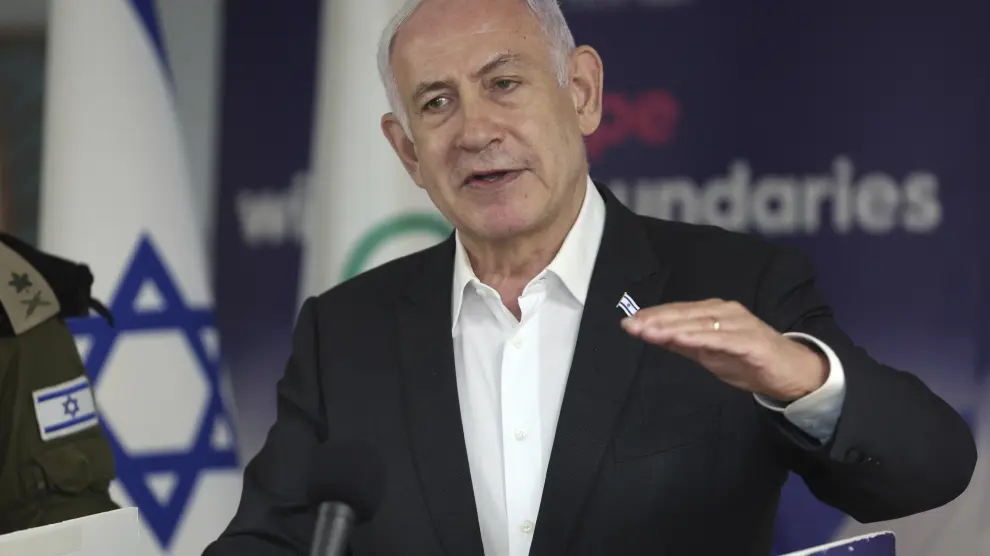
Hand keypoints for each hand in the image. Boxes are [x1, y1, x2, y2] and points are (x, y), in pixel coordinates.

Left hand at [620, 299, 827, 401]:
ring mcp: (740, 325)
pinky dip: (699, 338)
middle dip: (657, 320)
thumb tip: (654, 336)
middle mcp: (726, 313)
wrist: (791, 373)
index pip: (679, 312)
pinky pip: (721, 338)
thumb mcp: (709, 354)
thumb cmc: (749, 361)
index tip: (629, 322)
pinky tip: (681, 339)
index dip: (654, 316)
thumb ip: (684, 344)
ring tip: (649, 331)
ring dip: (672, 327)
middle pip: (686, 314)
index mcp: (715, 313)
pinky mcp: (751, 341)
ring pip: (700, 323)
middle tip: (631, 325)